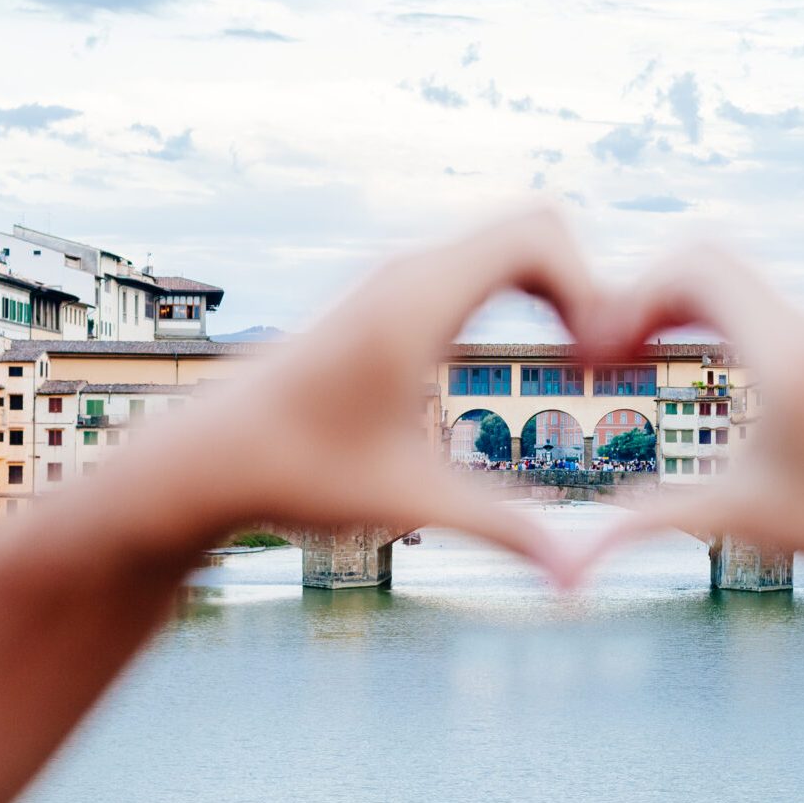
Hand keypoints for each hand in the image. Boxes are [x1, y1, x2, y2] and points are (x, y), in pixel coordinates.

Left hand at [130, 209, 599, 583]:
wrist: (206, 458)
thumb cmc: (296, 476)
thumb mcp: (410, 504)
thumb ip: (504, 531)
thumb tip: (578, 580)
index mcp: (417, 301)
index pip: (540, 233)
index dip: (593, 286)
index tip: (597, 360)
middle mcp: (407, 269)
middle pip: (537, 222)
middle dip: (586, 280)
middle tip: (598, 358)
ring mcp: (395, 274)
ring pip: (506, 237)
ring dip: (554, 284)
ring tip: (575, 357)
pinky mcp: (386, 291)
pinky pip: (476, 258)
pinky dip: (518, 288)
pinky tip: (520, 354)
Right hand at [577, 247, 803, 576]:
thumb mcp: (734, 519)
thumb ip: (648, 526)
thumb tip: (570, 563)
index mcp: (784, 354)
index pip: (696, 266)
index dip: (633, 296)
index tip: (603, 356)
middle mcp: (802, 325)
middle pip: (705, 250)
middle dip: (643, 289)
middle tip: (607, 350)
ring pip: (727, 265)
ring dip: (670, 294)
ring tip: (628, 351)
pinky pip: (747, 289)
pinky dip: (699, 305)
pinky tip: (668, 354)